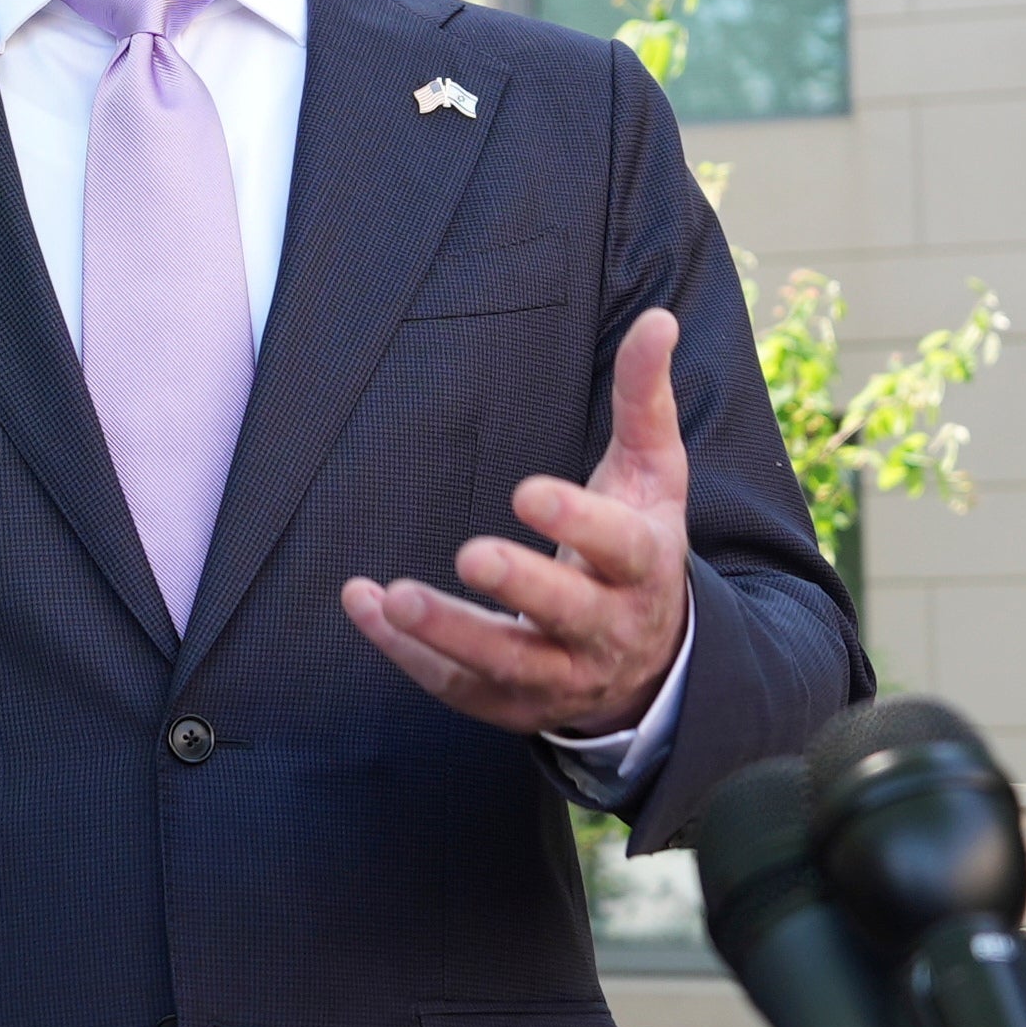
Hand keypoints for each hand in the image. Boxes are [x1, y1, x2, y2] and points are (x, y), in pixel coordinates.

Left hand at [339, 307, 694, 735]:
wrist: (652, 662)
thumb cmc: (638, 544)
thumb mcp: (653, 475)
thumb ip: (645, 400)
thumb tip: (658, 320)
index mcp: (643, 565)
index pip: (620, 548)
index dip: (578, 524)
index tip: (527, 493)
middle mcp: (608, 629)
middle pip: (568, 615)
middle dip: (519, 588)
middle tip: (470, 554)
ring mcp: (562, 676)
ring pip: (508, 665)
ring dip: (450, 635)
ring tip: (395, 598)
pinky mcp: (515, 707)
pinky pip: (459, 688)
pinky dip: (410, 656)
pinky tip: (367, 608)